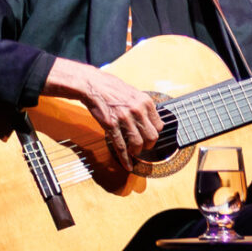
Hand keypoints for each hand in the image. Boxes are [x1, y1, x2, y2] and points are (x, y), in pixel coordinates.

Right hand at [44, 57, 164, 171]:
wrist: (92, 85)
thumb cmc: (112, 88)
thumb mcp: (134, 93)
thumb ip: (144, 107)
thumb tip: (152, 120)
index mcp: (145, 102)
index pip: (159, 126)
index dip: (155, 133)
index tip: (150, 135)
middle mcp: (137, 111)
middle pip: (152, 137)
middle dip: (148, 145)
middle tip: (144, 146)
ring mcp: (124, 119)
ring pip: (138, 143)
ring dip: (137, 151)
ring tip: (134, 151)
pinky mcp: (111, 126)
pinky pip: (121, 146)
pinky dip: (125, 159)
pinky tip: (128, 165)